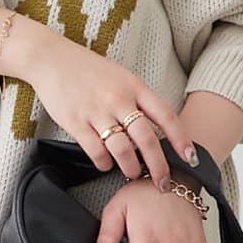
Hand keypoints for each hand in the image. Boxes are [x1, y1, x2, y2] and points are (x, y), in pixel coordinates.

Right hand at [27, 36, 197, 182]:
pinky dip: (104, 163)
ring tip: (132, 174)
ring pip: (122, 149)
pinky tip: (105, 164)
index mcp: (135, 86)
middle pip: (147, 139)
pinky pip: (96, 151)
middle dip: (158, 166)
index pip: (165, 116)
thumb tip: (155, 129)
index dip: (181, 140)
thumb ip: (138, 100)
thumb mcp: (121, 77)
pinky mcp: (76, 122)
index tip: (190, 158)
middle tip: (162, 183)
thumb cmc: (88, 70)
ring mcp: (97, 111)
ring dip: (130, 168)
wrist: (52, 59)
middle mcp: (119, 99)